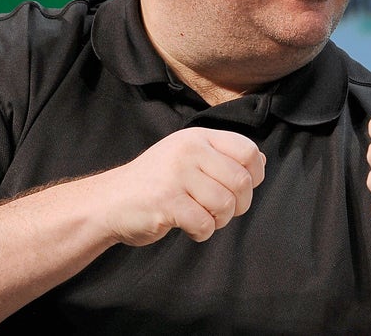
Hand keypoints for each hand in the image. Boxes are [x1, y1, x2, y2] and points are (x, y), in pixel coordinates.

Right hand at [97, 128, 264, 245]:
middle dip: (238, 205)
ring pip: (225, 204)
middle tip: (220, 211)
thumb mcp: (187, 159)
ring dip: (219, 221)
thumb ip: (222, 158)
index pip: (247, 150)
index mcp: (197, 138)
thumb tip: (261, 160)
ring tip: (202, 218)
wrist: (109, 202)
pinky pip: (204, 223)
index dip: (254, 175)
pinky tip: (189, 228)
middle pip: (241, 181)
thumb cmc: (154, 183)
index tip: (241, 189)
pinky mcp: (166, 201)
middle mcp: (189, 150)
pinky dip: (202, 233)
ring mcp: (176, 174)